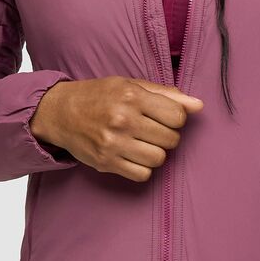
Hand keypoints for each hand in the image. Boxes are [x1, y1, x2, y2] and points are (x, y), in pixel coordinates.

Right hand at [29, 76, 203, 181]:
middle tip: (151, 130)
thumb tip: (199, 106)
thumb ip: (167, 95)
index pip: (178, 116)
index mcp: (132, 96)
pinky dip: (142, 168)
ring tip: (142, 143)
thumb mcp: (131, 85)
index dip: (176, 118)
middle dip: (166, 136)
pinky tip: (133, 155)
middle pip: (171, 140)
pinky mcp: (105, 162)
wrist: (60, 112)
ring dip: (155, 153)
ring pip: (159, 159)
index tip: (164, 117)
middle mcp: (123, 119)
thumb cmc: (99, 96)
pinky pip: (142, 175)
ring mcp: (113, 143)